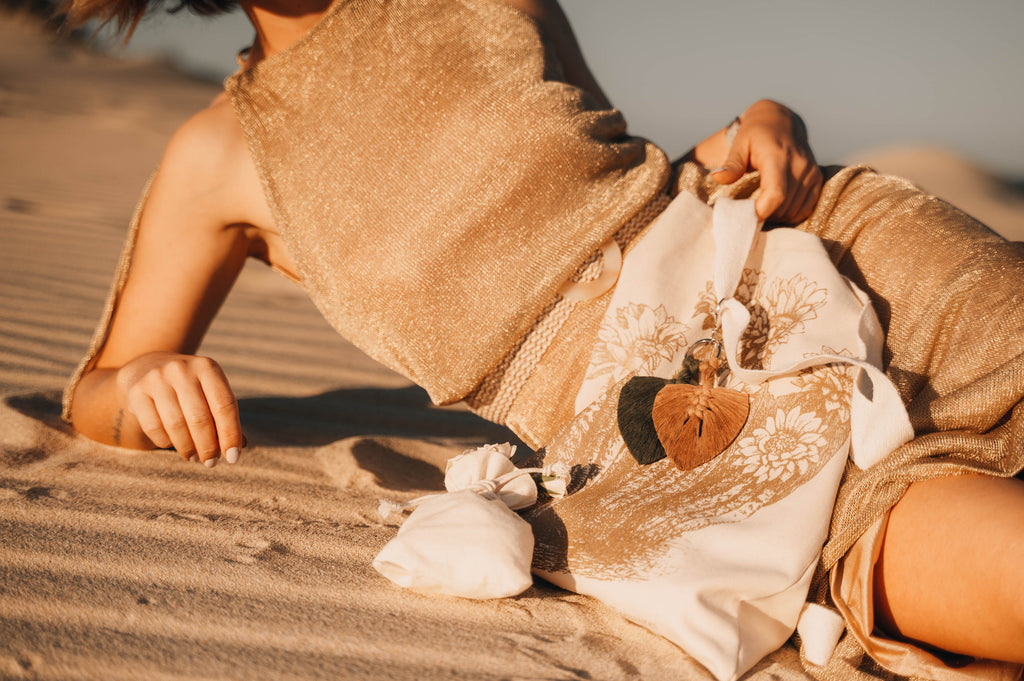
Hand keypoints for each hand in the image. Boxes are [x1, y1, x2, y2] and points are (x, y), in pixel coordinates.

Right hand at [116, 351, 242, 465]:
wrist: (147, 367)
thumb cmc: (190, 388)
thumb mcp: (210, 393)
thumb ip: (225, 417)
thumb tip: (241, 445)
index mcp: (207, 367)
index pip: (224, 405)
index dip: (230, 434)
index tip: (233, 458)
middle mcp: (182, 369)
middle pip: (199, 418)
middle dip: (208, 446)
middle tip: (211, 462)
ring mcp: (156, 379)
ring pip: (176, 425)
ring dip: (188, 448)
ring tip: (194, 457)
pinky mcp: (136, 392)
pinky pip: (154, 428)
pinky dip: (166, 442)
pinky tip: (173, 443)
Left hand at [709, 100, 822, 223]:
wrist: (781, 122)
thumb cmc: (755, 135)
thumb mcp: (739, 145)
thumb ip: (731, 164)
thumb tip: (717, 178)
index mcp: (778, 157)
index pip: (775, 194)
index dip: (761, 211)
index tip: (745, 218)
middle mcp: (799, 165)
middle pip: (783, 207)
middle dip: (765, 215)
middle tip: (748, 212)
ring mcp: (811, 172)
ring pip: (794, 211)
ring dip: (776, 216)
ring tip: (761, 207)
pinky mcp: (817, 178)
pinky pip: (806, 208)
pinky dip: (790, 214)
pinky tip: (776, 207)